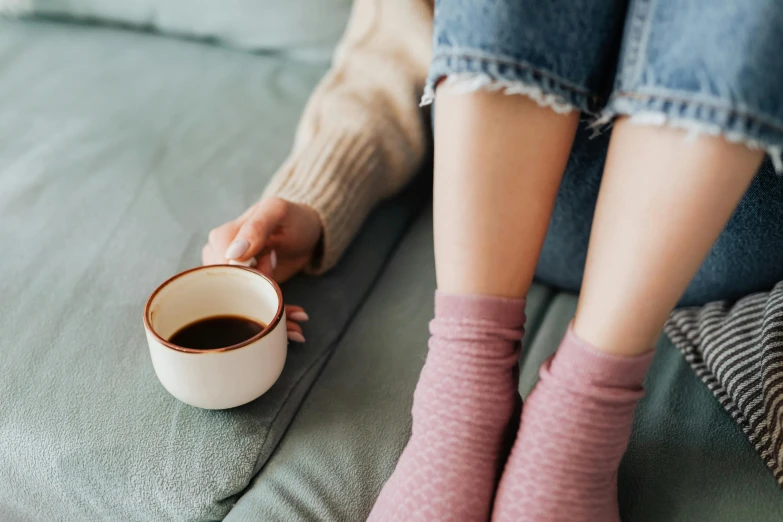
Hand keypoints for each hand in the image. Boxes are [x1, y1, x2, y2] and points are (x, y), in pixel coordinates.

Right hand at [203, 197, 322, 342]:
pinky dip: (275, 315)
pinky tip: (296, 322)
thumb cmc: (292, 217)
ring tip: (294, 312)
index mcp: (220, 239)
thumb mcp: (276, 212)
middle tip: (285, 289)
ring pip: (242, 303)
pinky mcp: (247, 289)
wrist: (308, 231)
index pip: (224, 269)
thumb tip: (232, 253)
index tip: (271, 262)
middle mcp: (219, 259)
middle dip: (260, 294)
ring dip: (270, 311)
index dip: (249, 273)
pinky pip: (253, 307)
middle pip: (233, 289)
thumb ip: (256, 227)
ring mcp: (232, 277)